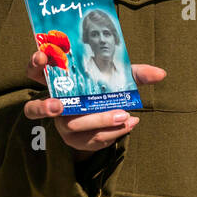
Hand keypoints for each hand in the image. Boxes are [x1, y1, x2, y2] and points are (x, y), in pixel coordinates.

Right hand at [22, 50, 165, 154]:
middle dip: (48, 106)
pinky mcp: (74, 140)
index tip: (42, 55)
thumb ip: (134, 74)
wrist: (101, 119)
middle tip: (59, 104)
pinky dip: (112, 132)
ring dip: (96, 121)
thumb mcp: (116, 77)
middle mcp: (54, 102)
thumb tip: (161, 74)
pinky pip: (89, 140)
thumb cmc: (102, 89)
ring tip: (121, 116)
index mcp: (57, 79)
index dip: (35, 62)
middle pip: (41, 106)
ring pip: (69, 126)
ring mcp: (62, 124)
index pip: (35, 70)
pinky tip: (130, 123)